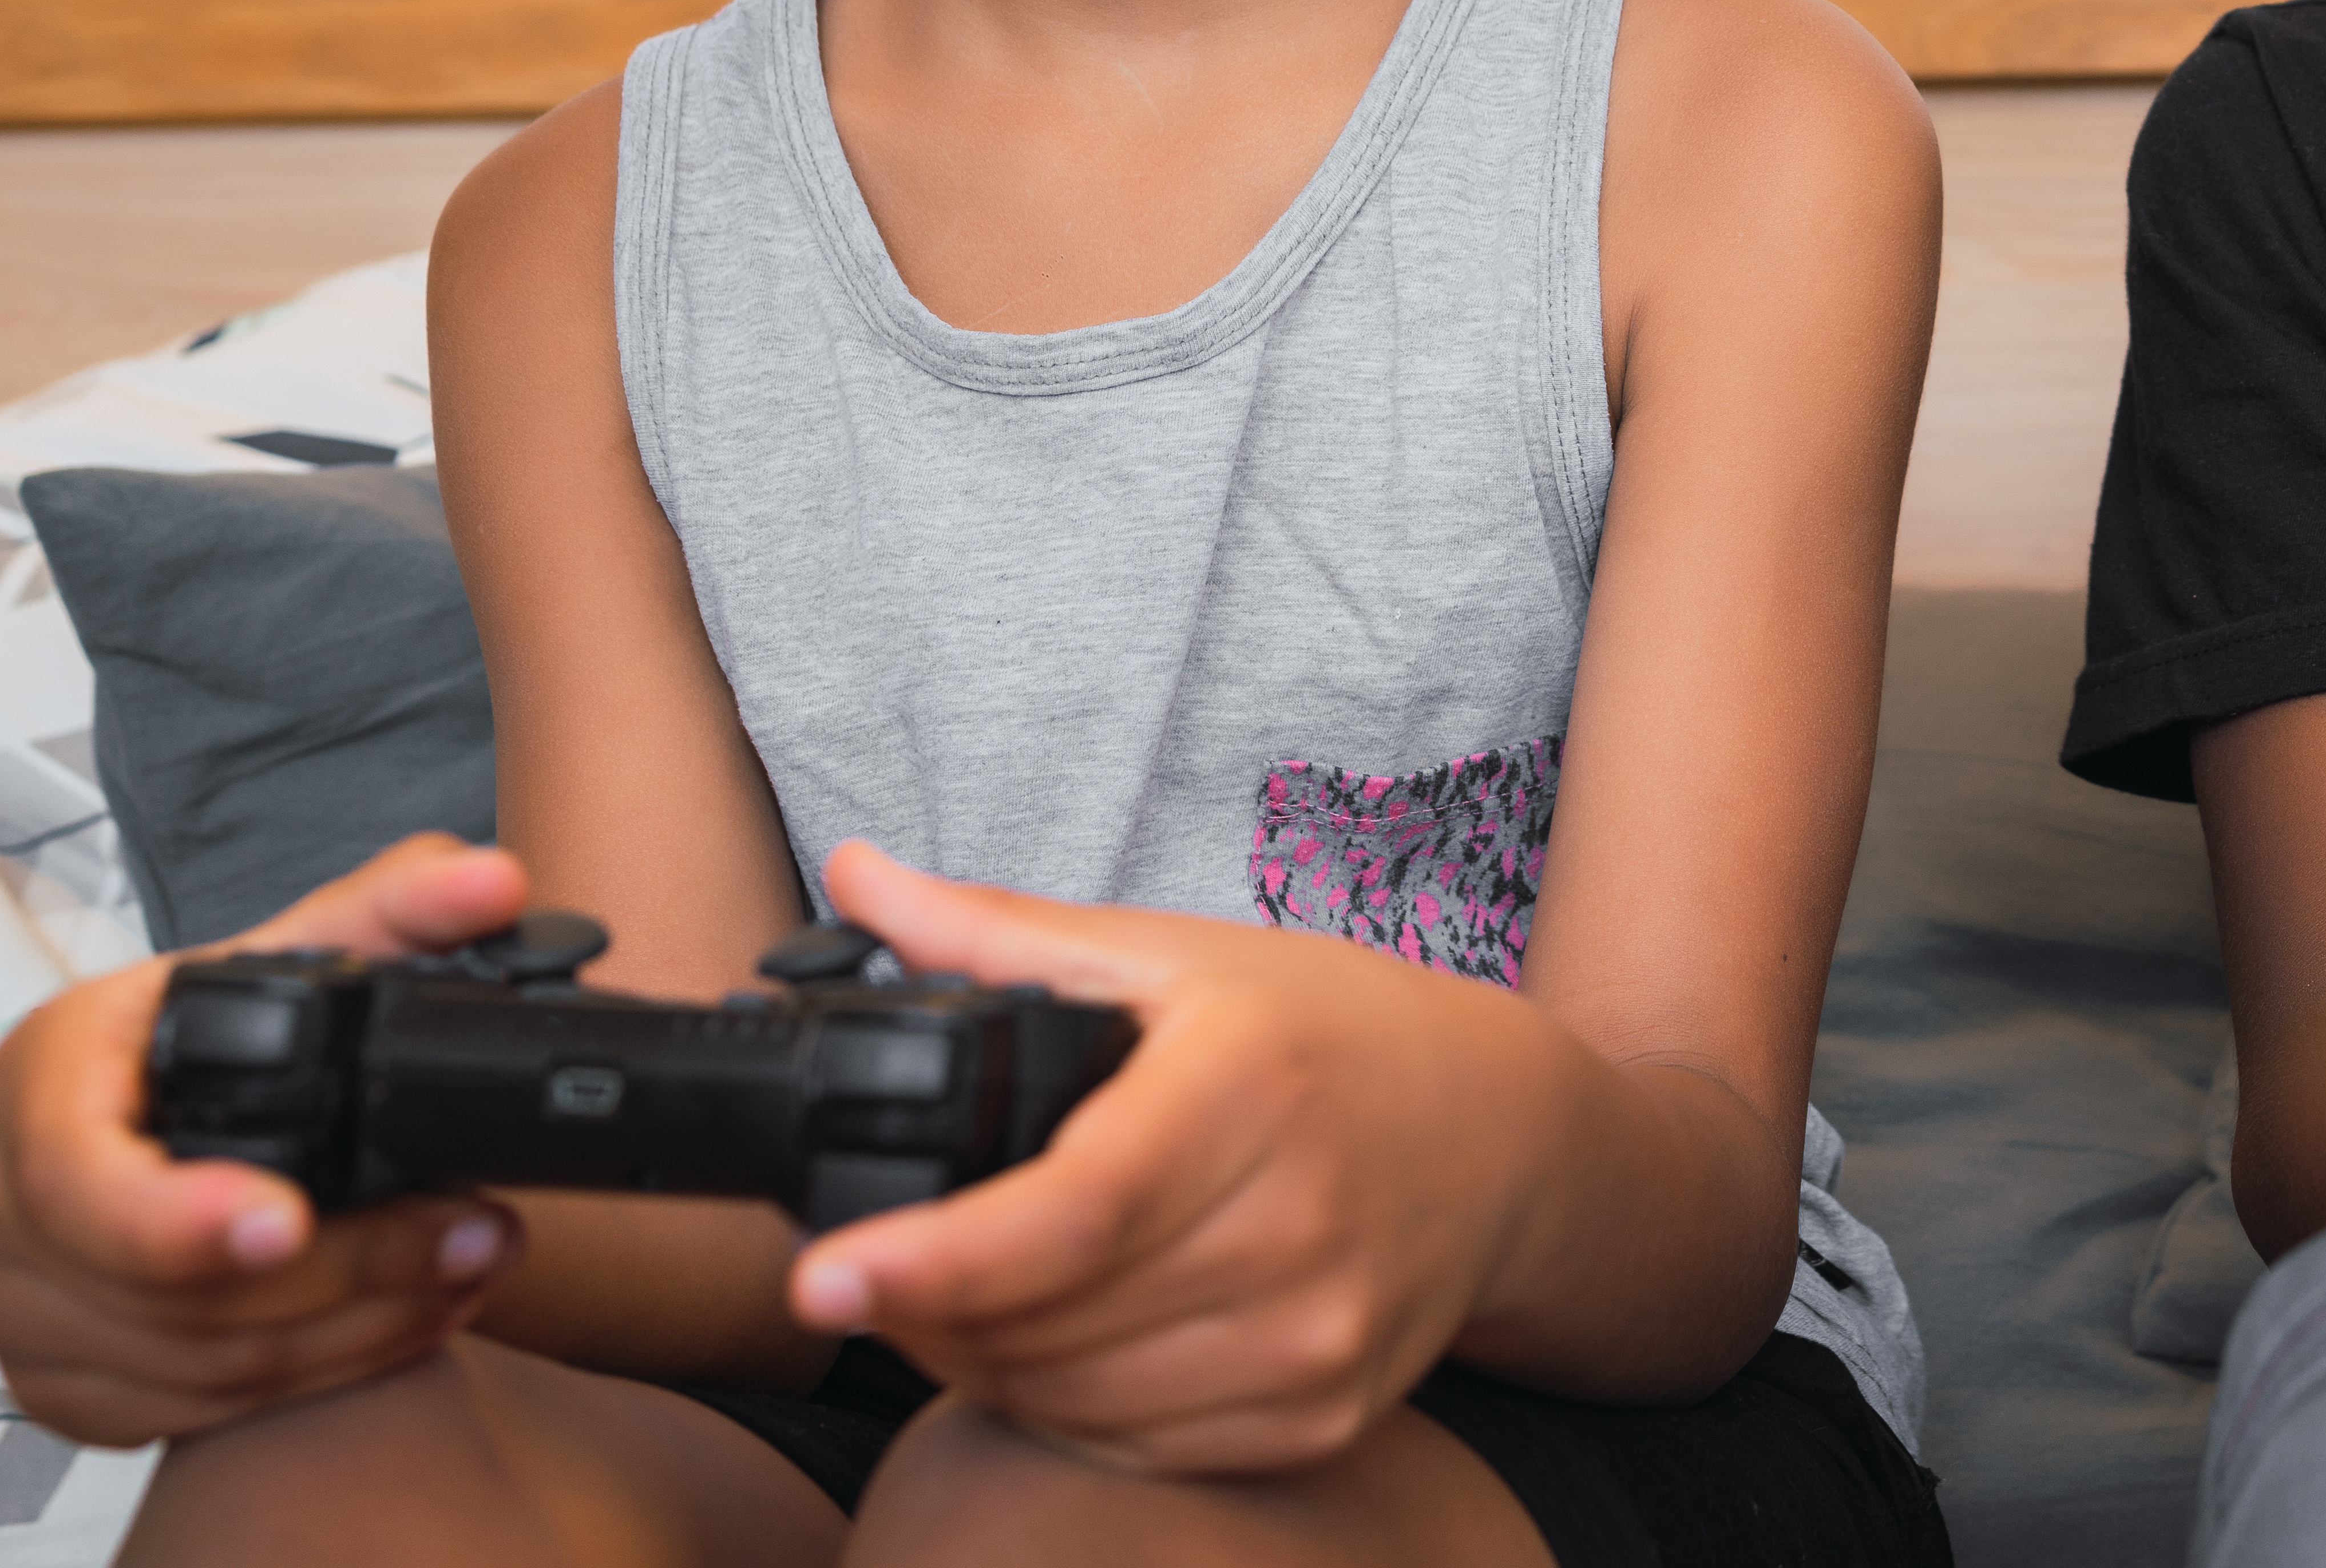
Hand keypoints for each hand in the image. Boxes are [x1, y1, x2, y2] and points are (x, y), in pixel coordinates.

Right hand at [0, 835, 533, 1445]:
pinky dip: (313, 1377)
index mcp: (38, 1080)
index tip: (288, 1224)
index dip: (177, 1219)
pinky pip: (189, 1414)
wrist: (158, 1103)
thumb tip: (489, 885)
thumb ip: (400, 908)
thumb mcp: (294, 950)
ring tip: (469, 1265)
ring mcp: (19, 1305)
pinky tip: (404, 1321)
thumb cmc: (211, 1027)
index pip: (76, 1179)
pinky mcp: (63, 1382)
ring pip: (195, 1364)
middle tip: (473, 1233)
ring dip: (356, 1328)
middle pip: (164, 1291)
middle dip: (344, 1272)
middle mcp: (0, 1200)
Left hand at [782, 841, 1570, 1475]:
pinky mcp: (1322, 1412)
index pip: (1071, 1211)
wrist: (1504, 1132)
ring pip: (1079, 1397)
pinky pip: (1140, 1447)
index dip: (934, 1256)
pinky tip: (1052, 1341)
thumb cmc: (1330, 1033)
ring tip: (955, 1297)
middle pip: (1051, 1321)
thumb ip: (1001, 934)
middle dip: (925, 1306)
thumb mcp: (1177, 956)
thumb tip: (857, 879)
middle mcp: (1296, 1224)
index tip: (821, 1280)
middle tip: (872, 1269)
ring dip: (981, 1362)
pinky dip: (1065, 1408)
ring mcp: (1317, 1333)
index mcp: (1249, 1088)